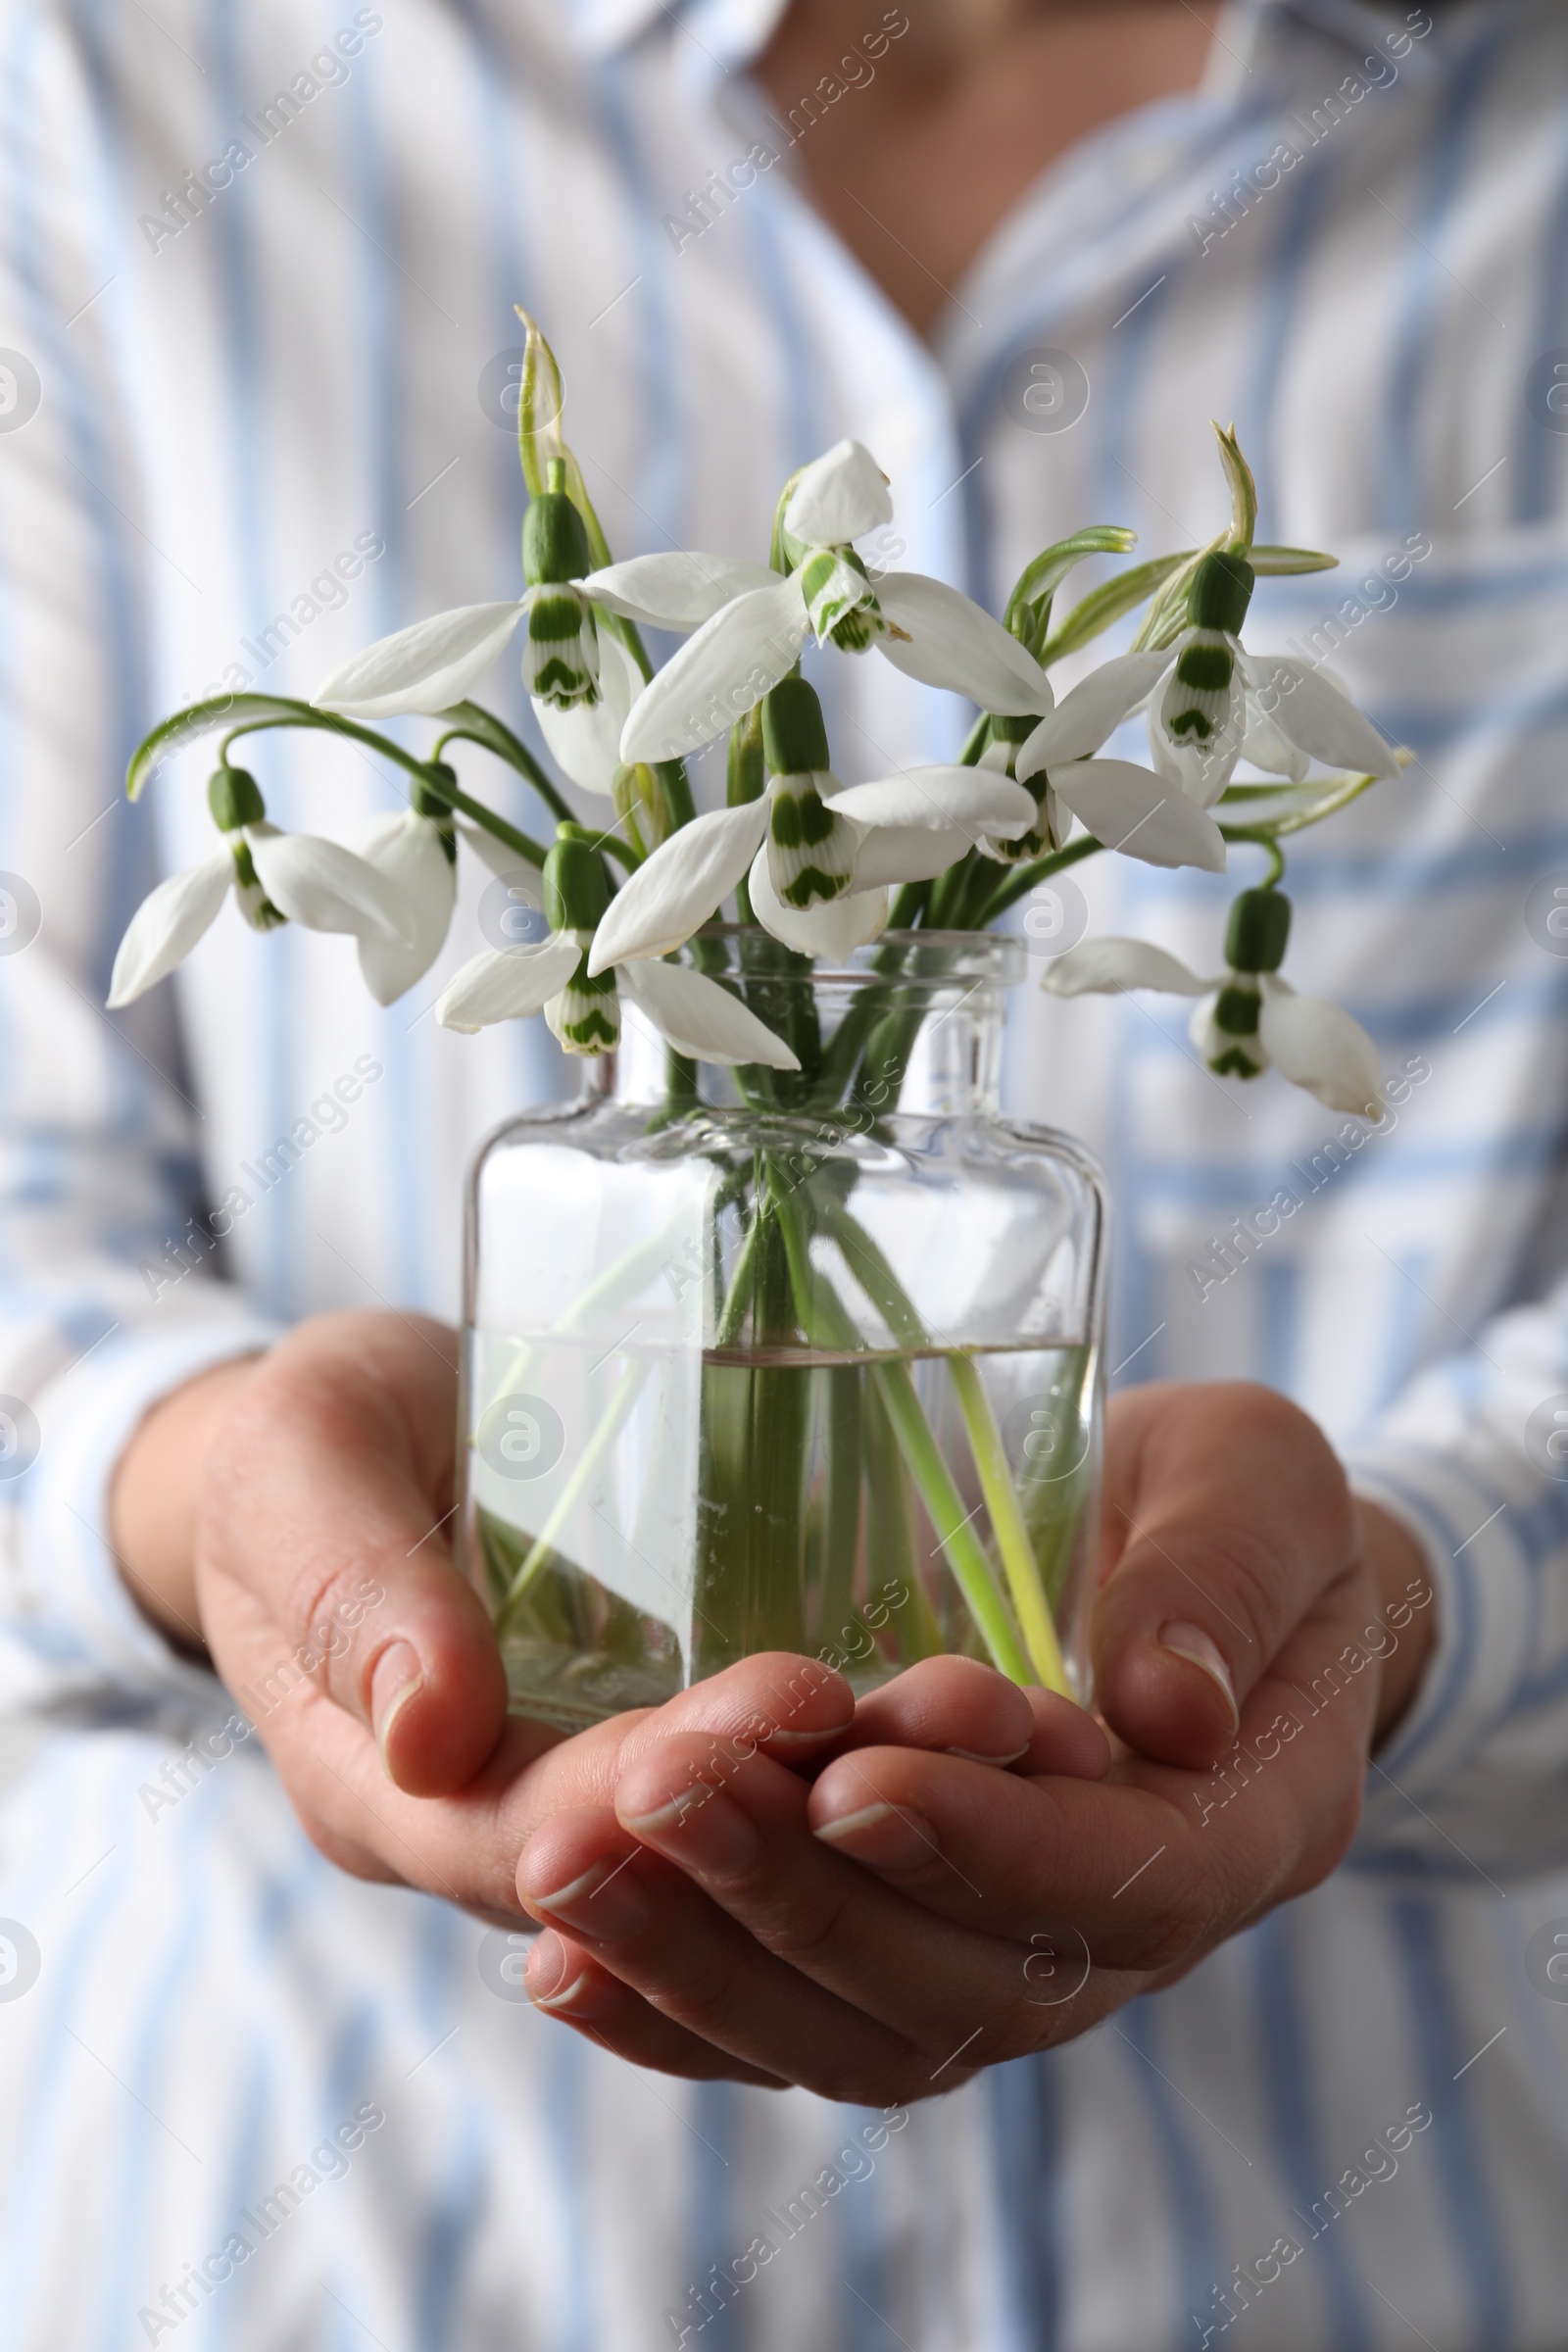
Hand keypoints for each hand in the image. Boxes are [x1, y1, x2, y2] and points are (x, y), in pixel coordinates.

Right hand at [107, 1309, 1103, 2086]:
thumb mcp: (298, 1466)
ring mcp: (607, 1818)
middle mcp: (512, 1840)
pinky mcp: (685, 1774)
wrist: (351, 1453)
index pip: (543, 1842)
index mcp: (395, 1796)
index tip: (796, 1693)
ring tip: (1021, 1721)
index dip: (672, 1792)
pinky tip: (1014, 1728)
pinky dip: (898, 1789)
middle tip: (960, 1708)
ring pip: (758, 1879)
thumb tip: (430, 1730)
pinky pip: (791, 1830)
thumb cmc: (308, 1444)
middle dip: (823, 1803)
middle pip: (681, 1881)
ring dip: (893, 1813)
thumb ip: (347, 1582)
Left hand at [512, 1382, 1436, 2100]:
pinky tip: (561, 1961)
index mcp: (1242, 1826)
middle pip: (965, 1984)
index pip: (1124, 1885)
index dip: (988, 1848)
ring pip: (861, 2030)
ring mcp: (1013, 1966)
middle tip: (658, 1791)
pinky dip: (678, 2010)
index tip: (850, 1781)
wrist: (1200, 1569)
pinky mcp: (909, 1959)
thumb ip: (1224, 1574)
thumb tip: (1171, 1704)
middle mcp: (1130, 1937)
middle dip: (801, 1898)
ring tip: (572, 1866)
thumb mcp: (1259, 1484)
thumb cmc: (1235, 1505)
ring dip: (708, 1960)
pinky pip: (797, 2025)